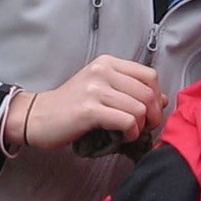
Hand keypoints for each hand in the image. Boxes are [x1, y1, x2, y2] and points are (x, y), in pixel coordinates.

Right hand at [8, 55, 164, 152]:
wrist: (37, 117)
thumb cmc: (70, 106)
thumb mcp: (101, 90)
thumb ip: (130, 91)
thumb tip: (163, 100)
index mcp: (107, 63)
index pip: (150, 75)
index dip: (157, 96)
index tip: (150, 112)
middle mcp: (102, 71)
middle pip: (148, 92)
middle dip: (152, 115)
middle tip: (144, 127)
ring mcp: (95, 89)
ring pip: (139, 108)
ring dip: (140, 127)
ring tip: (129, 133)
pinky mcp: (89, 110)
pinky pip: (126, 121)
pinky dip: (130, 133)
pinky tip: (122, 137)